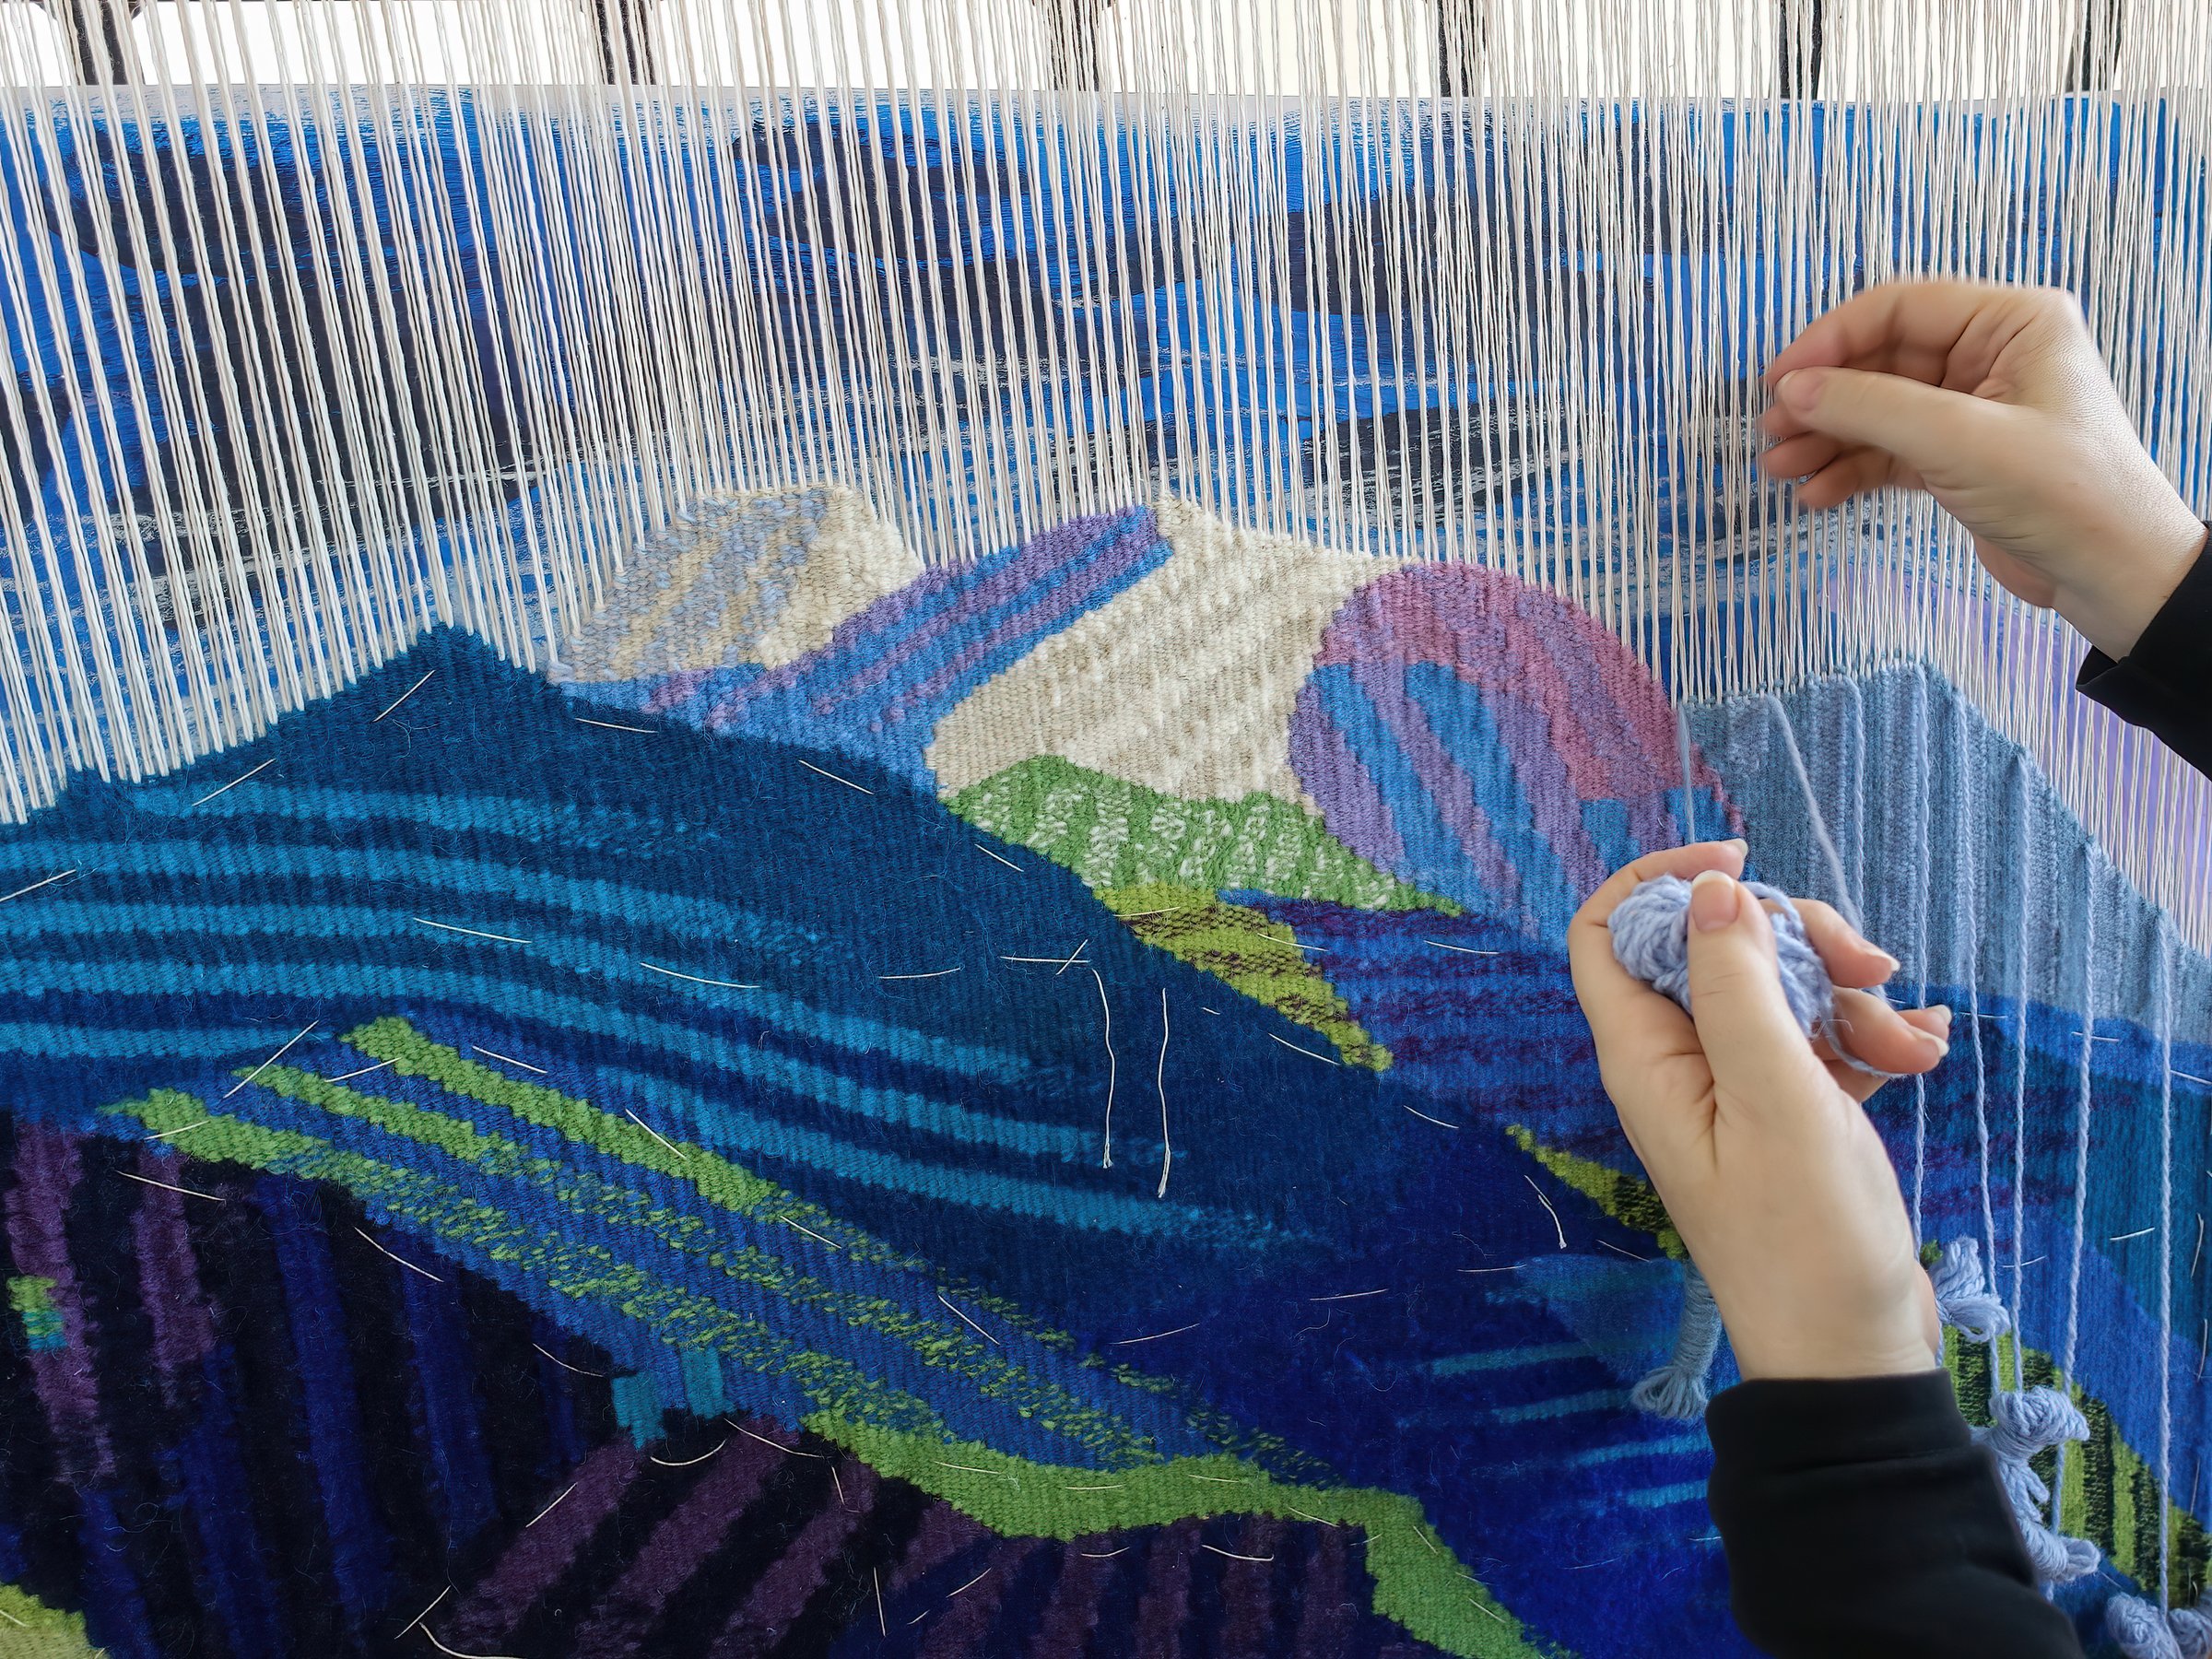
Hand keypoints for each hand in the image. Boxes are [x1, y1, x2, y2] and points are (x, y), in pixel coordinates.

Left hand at [1567, 843, 1953, 1381]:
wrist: (1855, 1354)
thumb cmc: (1804, 1239)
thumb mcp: (1776, 1096)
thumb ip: (1739, 986)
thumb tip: (1709, 888)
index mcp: (1645, 1057)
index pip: (1607, 931)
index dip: (1658, 881)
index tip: (1739, 864)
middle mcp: (1681, 1062)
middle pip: (1717, 943)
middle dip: (1799, 939)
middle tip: (1870, 969)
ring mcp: (1740, 1084)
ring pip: (1783, 985)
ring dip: (1854, 996)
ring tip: (1911, 1046)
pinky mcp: (1795, 1108)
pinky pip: (1825, 1034)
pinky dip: (1874, 1033)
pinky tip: (1927, 1049)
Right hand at [1760, 278, 2207, 659]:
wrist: (2113, 574)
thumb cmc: (2061, 491)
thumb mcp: (1960, 440)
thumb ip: (1870, 407)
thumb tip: (1790, 390)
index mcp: (2010, 321)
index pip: (1900, 308)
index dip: (1831, 340)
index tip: (1780, 383)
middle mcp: (1991, 354)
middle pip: (1881, 361)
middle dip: (1824, 399)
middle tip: (1772, 435)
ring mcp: (1973, 409)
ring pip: (1878, 410)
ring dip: (1827, 439)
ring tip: (1780, 472)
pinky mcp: (1960, 459)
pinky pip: (1889, 451)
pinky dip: (1851, 470)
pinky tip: (1816, 495)